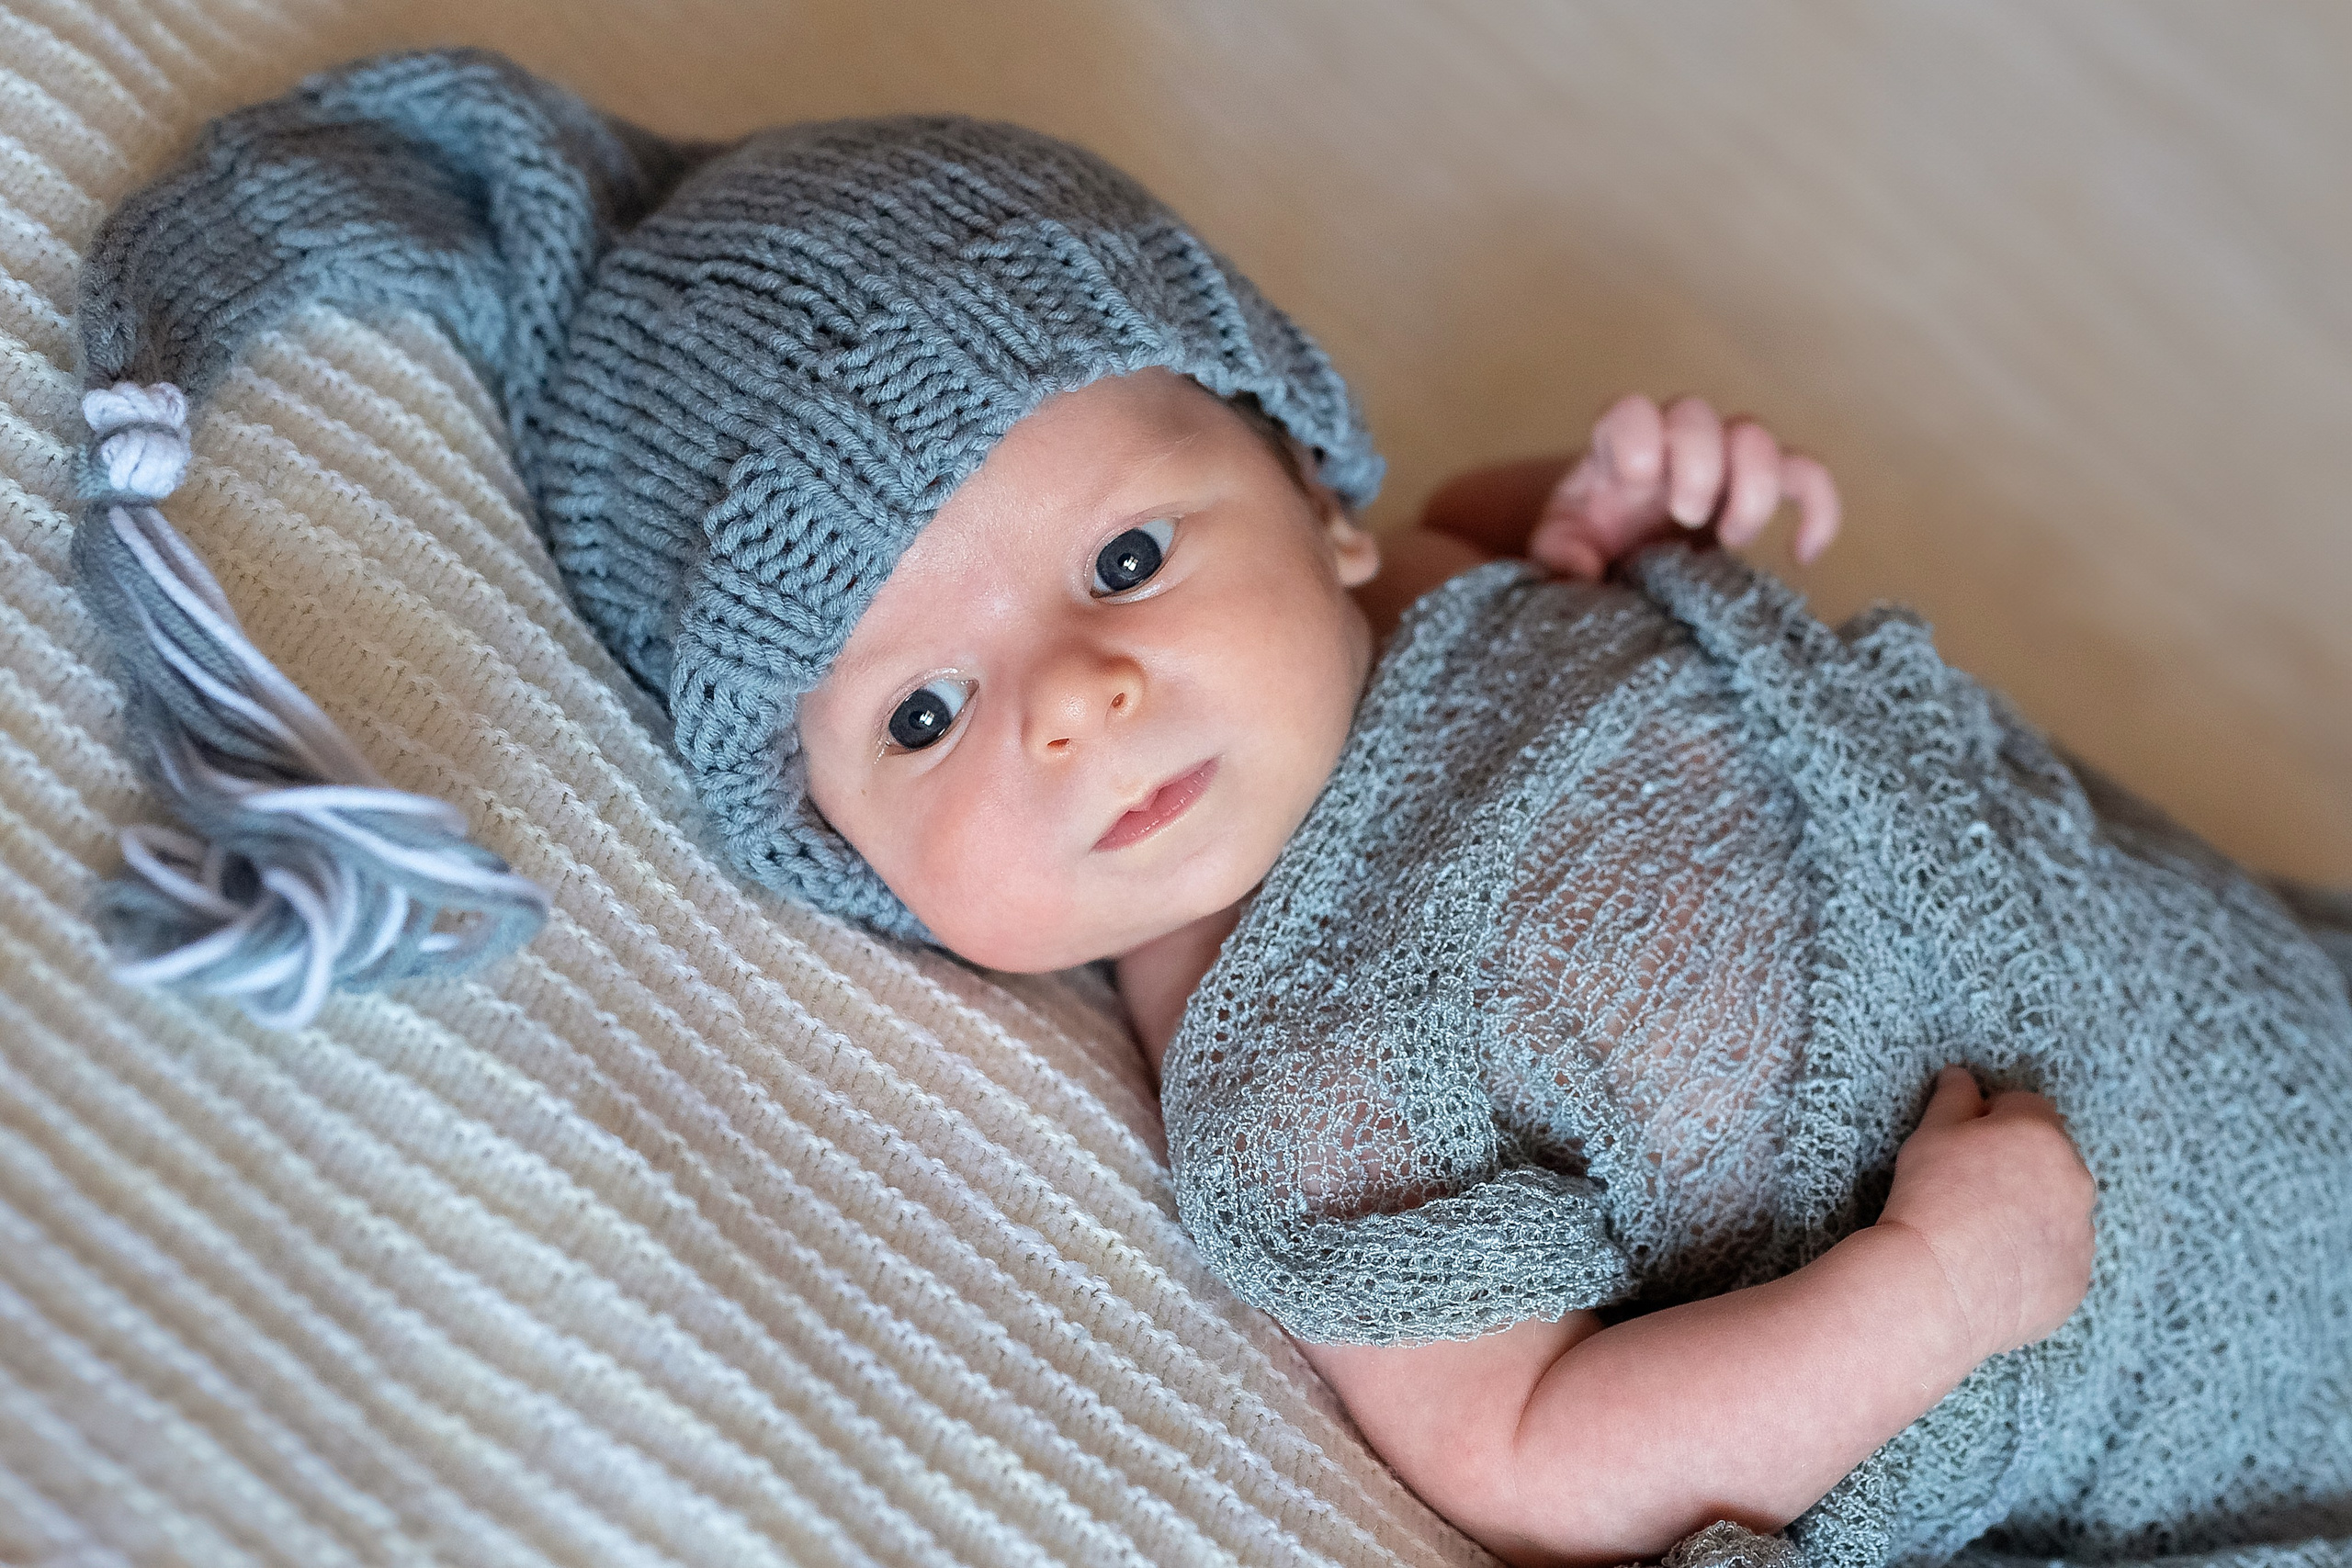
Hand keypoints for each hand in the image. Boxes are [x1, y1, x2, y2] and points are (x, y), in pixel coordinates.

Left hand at [1528, 394, 1841, 580]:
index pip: (1630, 410)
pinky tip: (1802, 554)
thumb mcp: (1559, 556)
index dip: (1640, 436)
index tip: (1639, 483)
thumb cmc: (1586, 550)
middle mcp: (1671, 444)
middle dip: (1699, 465)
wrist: (1620, 567)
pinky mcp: (1761, 492)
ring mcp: (1721, 463)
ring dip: (1753, 487)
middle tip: (1686, 519)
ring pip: (1757, 437)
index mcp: (1617, 451)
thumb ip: (1561, 557)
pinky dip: (1817, 509)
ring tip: (1730, 541)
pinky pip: (1808, 478)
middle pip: (1698, 414)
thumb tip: (1582, 572)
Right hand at [1876, 1067, 2095, 1362]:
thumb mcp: (1931, 1133)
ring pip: (2059, 1211)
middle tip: (1969, 1188)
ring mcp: (2081, 1235)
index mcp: (2043, 1134)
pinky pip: (2059, 1260)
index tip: (1965, 1141)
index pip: (2026, 1106)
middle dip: (2019, 1165)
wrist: (1937, 1284)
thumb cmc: (1930, 1198)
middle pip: (2050, 1159)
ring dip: (2032, 1212)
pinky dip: (2035, 1259)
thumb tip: (1960, 1074)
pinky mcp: (2076, 1281)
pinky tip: (1994, 1265)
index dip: (1992, 1118)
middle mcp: (2077, 1180)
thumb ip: (1954, 1096)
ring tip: (1980, 1232)